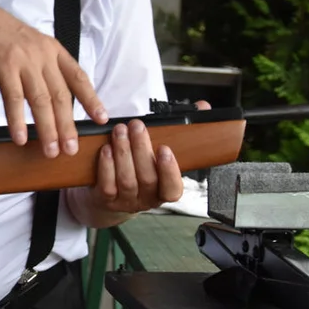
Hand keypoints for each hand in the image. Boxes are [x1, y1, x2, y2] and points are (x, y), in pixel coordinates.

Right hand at [0, 0, 107, 154]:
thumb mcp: (29, 45)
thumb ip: (42, 65)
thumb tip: (51, 93)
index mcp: (52, 50)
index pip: (78, 77)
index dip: (91, 99)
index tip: (101, 118)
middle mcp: (42, 55)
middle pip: (61, 96)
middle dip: (68, 126)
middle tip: (71, 149)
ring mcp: (23, 60)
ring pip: (41, 100)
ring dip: (47, 129)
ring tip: (50, 151)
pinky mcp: (3, 65)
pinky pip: (14, 98)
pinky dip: (17, 121)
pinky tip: (20, 138)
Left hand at [86, 100, 210, 215]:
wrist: (110, 195)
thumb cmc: (141, 167)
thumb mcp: (161, 151)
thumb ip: (184, 129)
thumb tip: (202, 107)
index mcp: (165, 189)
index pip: (173, 189)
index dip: (170, 170)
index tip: (164, 148)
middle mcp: (148, 199)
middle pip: (147, 178)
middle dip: (141, 149)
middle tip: (136, 126)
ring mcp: (127, 201)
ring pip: (127, 180)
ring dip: (123, 152)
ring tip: (119, 131)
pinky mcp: (106, 200)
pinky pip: (107, 186)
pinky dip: (107, 166)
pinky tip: (106, 149)